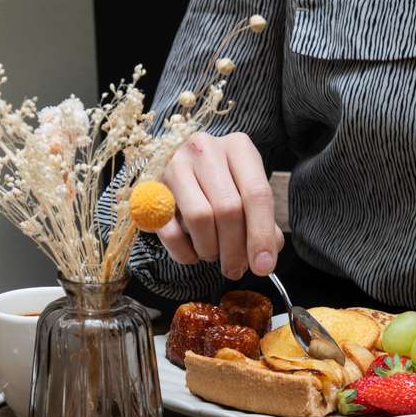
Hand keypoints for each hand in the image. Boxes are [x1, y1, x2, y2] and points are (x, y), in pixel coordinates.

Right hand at [158, 132, 284, 279]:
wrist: (183, 166)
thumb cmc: (223, 182)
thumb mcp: (247, 192)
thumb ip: (262, 222)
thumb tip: (264, 256)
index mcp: (238, 147)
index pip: (256, 193)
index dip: (261, 235)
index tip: (263, 266)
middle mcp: (205, 149)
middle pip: (227, 208)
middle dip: (234, 248)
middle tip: (235, 269)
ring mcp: (175, 165)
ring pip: (198, 218)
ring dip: (209, 249)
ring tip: (213, 255)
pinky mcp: (151, 187)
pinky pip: (169, 230)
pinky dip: (183, 252)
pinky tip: (192, 255)